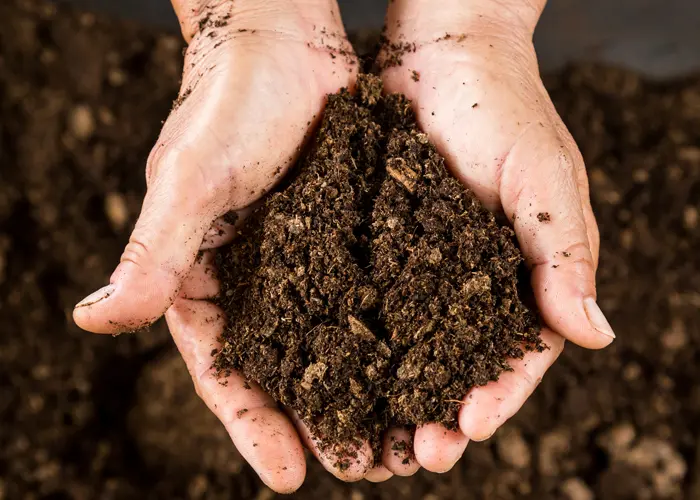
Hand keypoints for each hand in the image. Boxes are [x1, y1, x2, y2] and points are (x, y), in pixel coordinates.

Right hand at [73, 0, 367, 491]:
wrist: (282, 41)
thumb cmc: (225, 103)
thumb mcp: (190, 182)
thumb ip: (152, 255)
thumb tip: (92, 322)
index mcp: (204, 278)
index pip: (224, 369)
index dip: (253, 425)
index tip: (289, 477)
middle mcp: (255, 280)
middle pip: (284, 369)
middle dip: (317, 422)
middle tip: (360, 469)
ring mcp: (304, 261)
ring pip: (333, 341)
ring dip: (362, 390)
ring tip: (398, 438)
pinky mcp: (345, 235)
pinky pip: (368, 294)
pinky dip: (390, 333)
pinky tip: (422, 364)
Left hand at [372, 0, 615, 475]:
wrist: (440, 53)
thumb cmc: (504, 107)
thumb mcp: (544, 179)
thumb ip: (564, 254)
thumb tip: (595, 334)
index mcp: (521, 274)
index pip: (517, 353)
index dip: (497, 395)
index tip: (469, 428)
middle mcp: (469, 280)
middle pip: (457, 365)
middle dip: (439, 412)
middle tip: (414, 455)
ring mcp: (420, 266)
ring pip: (407, 347)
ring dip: (393, 396)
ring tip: (373, 439)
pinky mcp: (376, 245)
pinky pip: (365, 302)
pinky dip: (355, 343)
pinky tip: (334, 375)